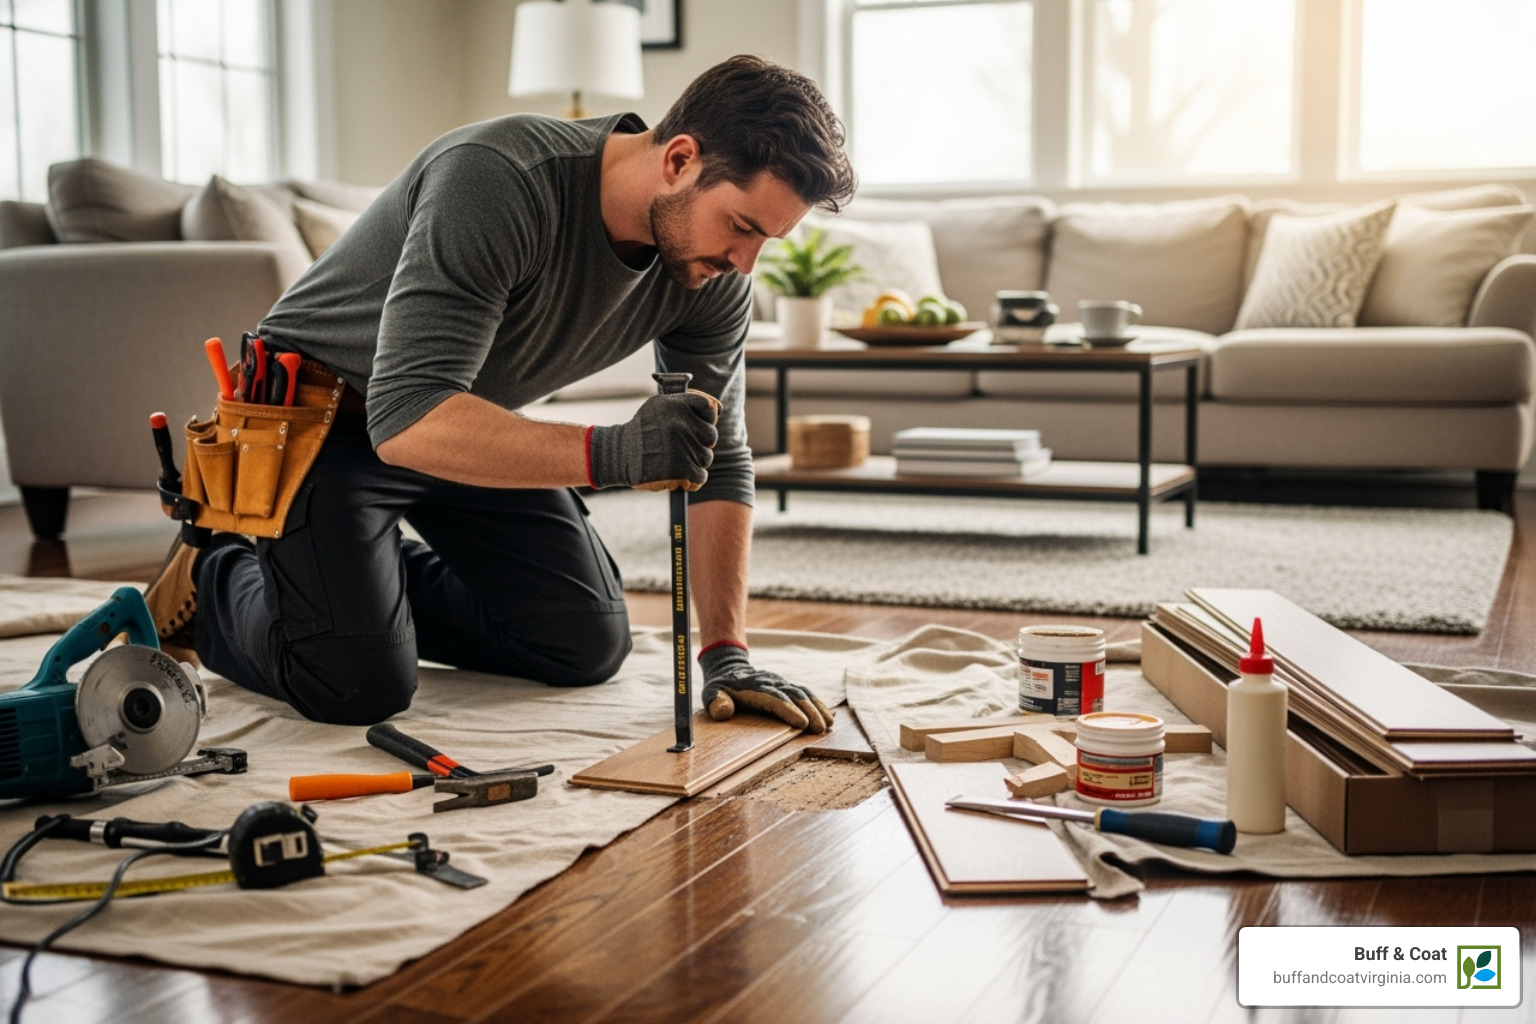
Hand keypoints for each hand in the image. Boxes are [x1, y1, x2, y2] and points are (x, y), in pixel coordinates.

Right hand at [587, 391, 718, 490]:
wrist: (618, 455)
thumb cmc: (641, 431)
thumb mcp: (658, 407)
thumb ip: (684, 405)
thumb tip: (716, 409)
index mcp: (677, 405)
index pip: (709, 409)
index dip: (707, 419)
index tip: (697, 427)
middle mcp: (681, 424)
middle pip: (711, 436)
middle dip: (700, 443)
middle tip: (682, 447)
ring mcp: (682, 447)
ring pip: (706, 457)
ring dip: (693, 461)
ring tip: (673, 460)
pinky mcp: (681, 469)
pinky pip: (701, 476)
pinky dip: (692, 479)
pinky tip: (679, 474)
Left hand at [700, 644, 833, 733]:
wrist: (729, 667)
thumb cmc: (720, 687)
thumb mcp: (711, 693)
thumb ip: (716, 702)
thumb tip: (723, 712)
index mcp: (753, 687)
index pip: (773, 698)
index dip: (788, 710)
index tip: (802, 723)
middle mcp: (771, 682)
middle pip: (793, 695)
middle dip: (810, 711)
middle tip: (821, 729)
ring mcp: (780, 683)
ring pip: (802, 693)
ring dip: (817, 708)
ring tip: (829, 724)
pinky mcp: (786, 686)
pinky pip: (805, 693)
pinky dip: (818, 704)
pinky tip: (828, 715)